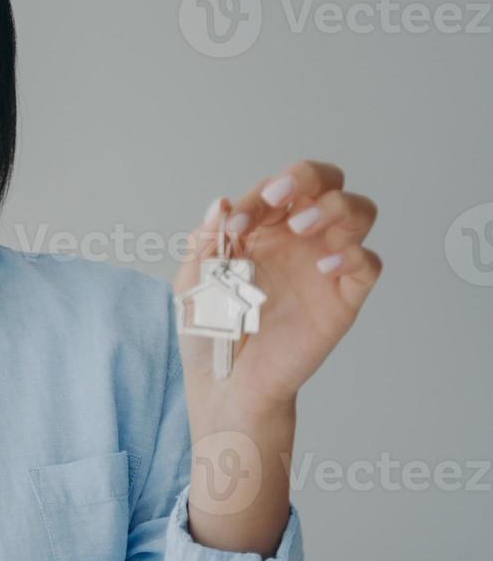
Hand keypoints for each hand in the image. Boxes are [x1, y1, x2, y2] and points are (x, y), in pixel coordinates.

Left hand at [174, 159, 382, 413]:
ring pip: (359, 211)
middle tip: (279, 200)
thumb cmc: (210, 331)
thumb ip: (204, 242)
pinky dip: (352, 255)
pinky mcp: (343, 297)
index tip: (235, 225)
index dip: (259, 195)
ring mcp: (324, 265)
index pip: (276, 189)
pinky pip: (367, 263)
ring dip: (333, 208)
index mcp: (262, 229)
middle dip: (308, 177)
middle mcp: (298, 240)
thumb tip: (222, 202)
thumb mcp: (193, 282)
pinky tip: (322, 267)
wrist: (226, 383)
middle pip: (328, 183)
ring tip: (301, 227)